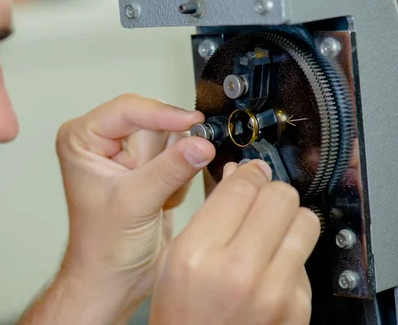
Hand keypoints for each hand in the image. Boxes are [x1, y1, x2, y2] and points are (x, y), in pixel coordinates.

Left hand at [54, 94, 215, 321]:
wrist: (112, 280)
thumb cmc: (102, 248)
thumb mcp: (135, 203)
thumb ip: (169, 169)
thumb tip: (200, 143)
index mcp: (83, 138)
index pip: (128, 109)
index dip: (162, 116)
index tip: (192, 124)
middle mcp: (103, 141)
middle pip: (153, 122)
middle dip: (164, 153)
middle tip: (159, 183)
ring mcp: (127, 154)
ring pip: (171, 138)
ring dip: (173, 169)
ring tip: (156, 197)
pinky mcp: (148, 168)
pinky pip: (179, 157)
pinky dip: (178, 180)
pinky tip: (160, 202)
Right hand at [150, 160, 320, 324]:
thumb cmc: (181, 312)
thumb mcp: (174, 256)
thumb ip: (209, 213)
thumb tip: (239, 175)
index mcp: (199, 254)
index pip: (241, 188)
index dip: (247, 172)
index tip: (248, 172)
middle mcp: (240, 272)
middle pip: (280, 197)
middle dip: (269, 191)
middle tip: (259, 200)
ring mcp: (275, 292)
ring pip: (305, 222)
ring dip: (288, 218)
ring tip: (270, 229)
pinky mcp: (298, 308)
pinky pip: (306, 259)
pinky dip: (290, 255)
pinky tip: (269, 266)